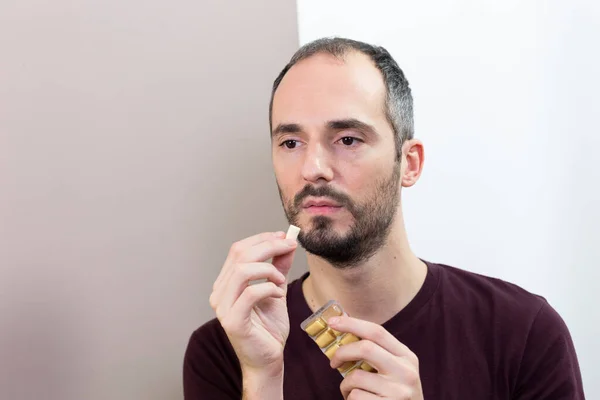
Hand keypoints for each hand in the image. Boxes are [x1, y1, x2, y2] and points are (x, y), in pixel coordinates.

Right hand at [209, 231, 297, 374]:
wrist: (268, 360)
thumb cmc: (269, 328)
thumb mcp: (276, 290)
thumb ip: (279, 267)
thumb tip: (287, 243)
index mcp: (226, 283)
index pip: (238, 250)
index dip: (262, 239)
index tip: (285, 236)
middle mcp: (219, 293)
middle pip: (240, 255)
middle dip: (269, 246)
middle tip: (290, 246)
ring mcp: (223, 308)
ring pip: (242, 271)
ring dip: (268, 269)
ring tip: (281, 280)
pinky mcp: (233, 321)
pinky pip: (250, 293)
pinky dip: (269, 288)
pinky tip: (279, 293)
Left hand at [328, 316, 423, 399]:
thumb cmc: (395, 394)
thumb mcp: (396, 370)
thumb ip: (377, 354)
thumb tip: (343, 333)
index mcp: (406, 356)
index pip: (377, 332)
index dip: (352, 324)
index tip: (332, 322)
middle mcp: (406, 371)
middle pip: (365, 348)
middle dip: (342, 352)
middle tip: (333, 362)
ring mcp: (399, 391)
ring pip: (355, 377)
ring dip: (345, 385)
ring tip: (351, 392)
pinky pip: (355, 396)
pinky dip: (349, 399)